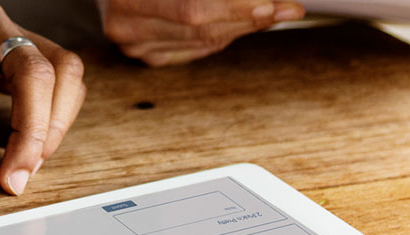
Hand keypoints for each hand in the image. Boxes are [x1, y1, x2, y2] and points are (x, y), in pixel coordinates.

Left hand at [0, 0, 85, 198]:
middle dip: (30, 135)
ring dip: (54, 123)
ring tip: (29, 166)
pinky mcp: (24, 42)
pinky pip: (63, 72)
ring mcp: (11, 28)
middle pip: (34, 73)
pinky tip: (35, 144)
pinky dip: (60, 110)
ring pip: (62, 69)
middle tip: (13, 183)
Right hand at [100, 0, 304, 65]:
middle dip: (250, 16)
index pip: (193, 8)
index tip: (275, 3)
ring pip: (202, 41)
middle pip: (200, 26)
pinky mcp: (144, 54)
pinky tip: (238, 22)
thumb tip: (268, 1)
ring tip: (271, 11)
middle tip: (286, 9)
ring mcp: (132, 42)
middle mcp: (123, 21)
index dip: (237, 7)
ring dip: (242, 26)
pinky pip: (196, 50)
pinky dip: (223, 35)